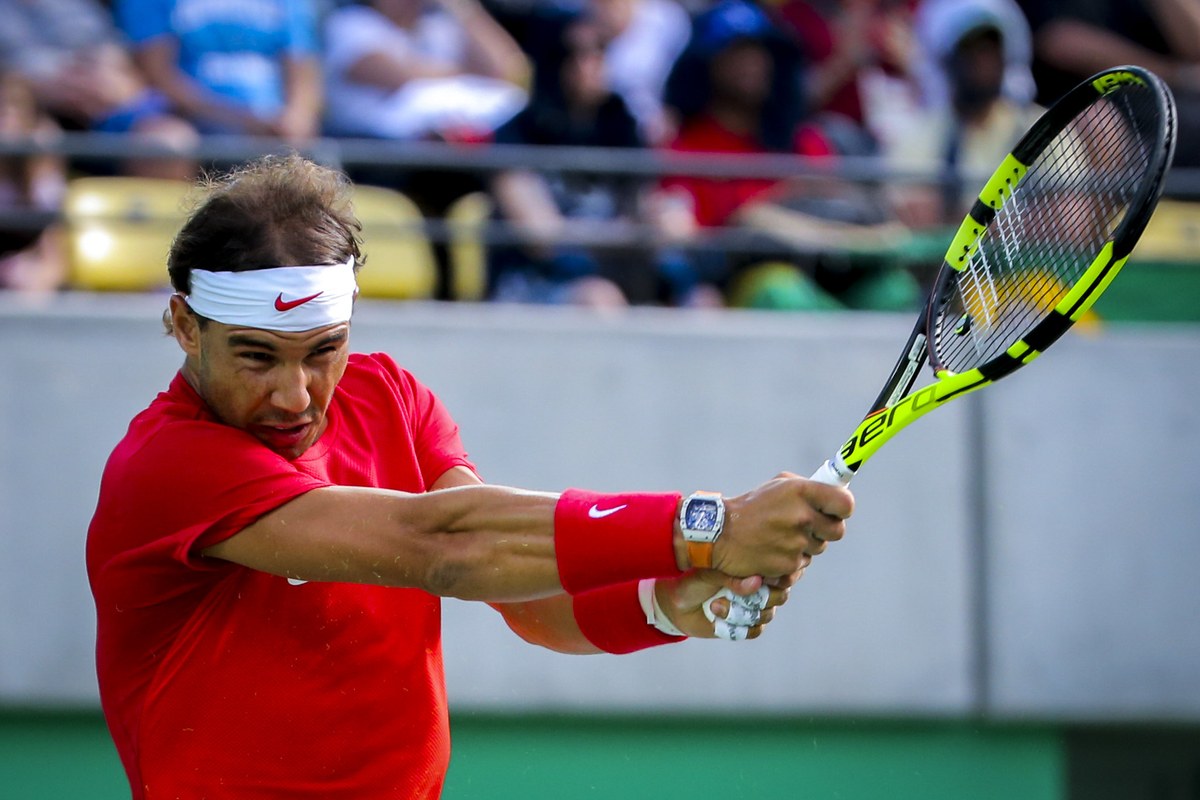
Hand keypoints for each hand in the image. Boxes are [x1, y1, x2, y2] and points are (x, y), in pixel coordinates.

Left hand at [655, 565, 807, 639]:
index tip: (765, 579)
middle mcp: (757, 587)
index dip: (780, 577)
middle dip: (760, 598)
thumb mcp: (708, 574)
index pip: (780, 572)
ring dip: (741, 613)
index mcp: (751, 568)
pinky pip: (754, 631)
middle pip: (780, 596)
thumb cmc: (691, 582)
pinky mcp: (744, 625)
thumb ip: (732, 578)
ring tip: (716, 607)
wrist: (675, 605)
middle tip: (735, 595)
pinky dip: (737, 627)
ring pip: (766, 615)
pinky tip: (718, 619)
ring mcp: (752, 607)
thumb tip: (757, 582)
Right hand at [713, 473, 852, 578]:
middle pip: (837, 531)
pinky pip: (803, 563)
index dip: (843, 508)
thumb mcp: (779, 485)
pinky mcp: (789, 564)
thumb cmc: (752, 506)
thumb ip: (809, 488)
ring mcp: (796, 543)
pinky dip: (792, 559)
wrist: (721, 534)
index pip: (845, 504)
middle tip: (809, 525)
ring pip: (819, 548)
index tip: (836, 510)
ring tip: (782, 536)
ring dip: (807, 544)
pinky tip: (775, 549)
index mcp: (801, 492)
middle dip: (825, 529)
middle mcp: (802, 517)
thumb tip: (836, 492)